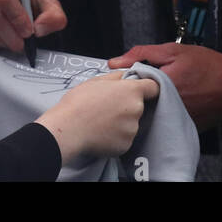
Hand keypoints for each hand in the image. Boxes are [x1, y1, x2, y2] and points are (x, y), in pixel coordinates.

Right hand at [0, 0, 65, 52]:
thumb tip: (39, 29)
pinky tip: (2, 40)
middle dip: (12, 35)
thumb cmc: (34, 1)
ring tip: (15, 41)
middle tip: (24, 44)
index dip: (17, 18)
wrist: (24, 4)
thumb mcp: (50, 5)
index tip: (29, 31)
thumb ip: (53, 16)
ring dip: (3, 41)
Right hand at [35, 72, 158, 163]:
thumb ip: (116, 76)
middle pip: (139, 106)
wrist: (68, 129)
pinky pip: (124, 138)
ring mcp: (132, 129)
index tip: (139, 91)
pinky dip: (115, 136)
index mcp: (131, 91)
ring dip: (120, 122)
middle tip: (107, 108)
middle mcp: (136, 110)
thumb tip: (125, 75)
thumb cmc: (78, 103)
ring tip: (100, 121)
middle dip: (127, 106)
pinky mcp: (126, 145)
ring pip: (131, 123)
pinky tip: (100, 133)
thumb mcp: (95, 81)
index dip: (146, 88)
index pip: (153, 87)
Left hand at [109, 42, 221, 129]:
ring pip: (151, 112)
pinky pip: (166, 119)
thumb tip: (115, 61)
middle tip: (152, 81)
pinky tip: (177, 100)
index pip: (129, 87)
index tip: (131, 74)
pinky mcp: (184, 126)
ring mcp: (175, 119)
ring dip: (153, 102)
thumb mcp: (172, 51)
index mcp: (158, 86)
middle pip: (139, 102)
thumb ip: (141, 53)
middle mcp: (165, 106)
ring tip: (167, 89)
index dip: (128, 79)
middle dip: (140, 92)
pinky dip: (166, 110)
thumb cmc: (208, 66)